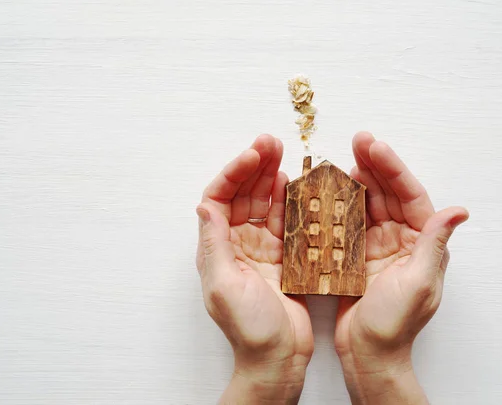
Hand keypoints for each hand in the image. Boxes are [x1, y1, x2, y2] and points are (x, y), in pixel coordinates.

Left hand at [196, 134, 312, 403]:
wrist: (278, 358)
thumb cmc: (249, 329)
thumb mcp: (224, 286)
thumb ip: (214, 244)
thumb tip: (203, 205)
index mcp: (218, 248)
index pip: (219, 199)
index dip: (234, 173)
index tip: (253, 155)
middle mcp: (236, 244)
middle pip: (243, 194)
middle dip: (256, 166)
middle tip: (272, 142)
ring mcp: (261, 248)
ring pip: (265, 203)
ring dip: (273, 178)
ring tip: (285, 154)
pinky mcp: (284, 256)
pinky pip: (287, 221)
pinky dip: (292, 202)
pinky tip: (298, 185)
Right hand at [334, 132, 468, 403]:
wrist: (368, 353)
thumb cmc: (395, 324)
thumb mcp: (418, 283)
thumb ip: (433, 245)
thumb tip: (459, 211)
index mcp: (420, 243)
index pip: (410, 196)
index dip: (393, 169)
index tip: (375, 147)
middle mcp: (400, 239)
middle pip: (387, 193)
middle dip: (373, 166)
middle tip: (357, 141)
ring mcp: (375, 245)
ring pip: (366, 204)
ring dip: (354, 181)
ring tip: (341, 159)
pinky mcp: (354, 255)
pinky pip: (346, 223)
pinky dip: (337, 206)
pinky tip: (326, 191)